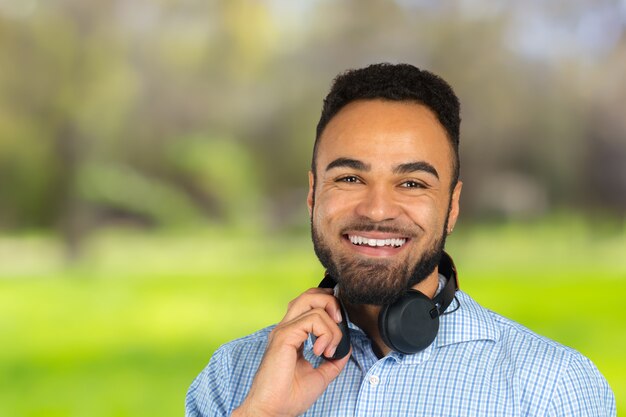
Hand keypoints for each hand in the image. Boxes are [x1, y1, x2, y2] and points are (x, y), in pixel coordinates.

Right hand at [232, 288, 350, 416]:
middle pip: (309, 294)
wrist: (273, 410)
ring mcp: (283, 330)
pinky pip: (312, 320)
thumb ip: (333, 360)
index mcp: (292, 334)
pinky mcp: (284, 336)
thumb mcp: (320, 375)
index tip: (340, 325)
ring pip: (312, 303)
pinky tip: (321, 352)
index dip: (328, 305)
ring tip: (329, 348)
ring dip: (331, 325)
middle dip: (331, 303)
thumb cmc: (289, 396)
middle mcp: (286, 328)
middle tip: (339, 324)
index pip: (309, 303)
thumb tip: (346, 348)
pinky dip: (325, 334)